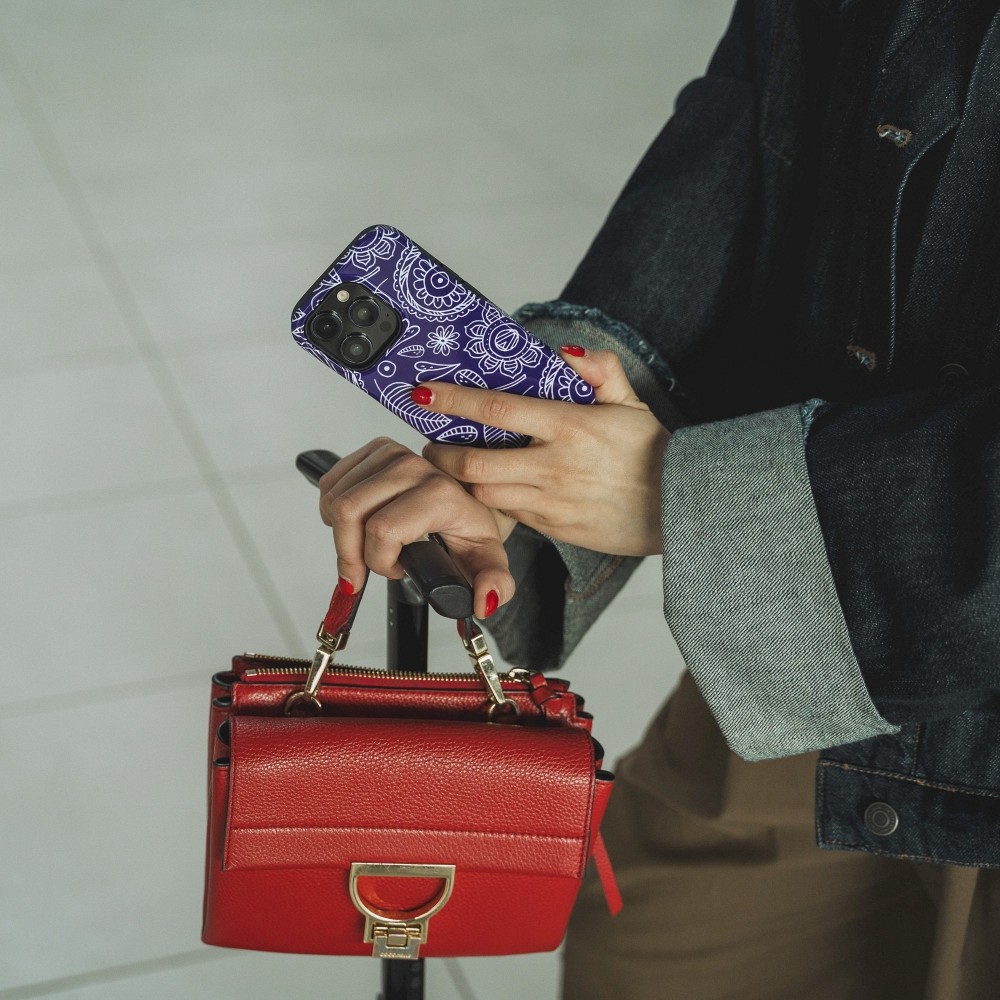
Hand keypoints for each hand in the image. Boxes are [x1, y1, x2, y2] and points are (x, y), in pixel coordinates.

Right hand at [318, 438, 514, 618]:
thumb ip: (494, 584)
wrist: (466, 501)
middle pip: (350, 512)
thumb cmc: (470, 529)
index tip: (394, 571)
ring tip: (364, 546)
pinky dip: (332, 510)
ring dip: (340, 533)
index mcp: (440, 494)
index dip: (378, 561)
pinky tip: (355, 524)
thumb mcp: (487, 560)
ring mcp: (393, 454)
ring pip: (336, 498)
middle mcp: (415, 467)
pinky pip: (331, 482)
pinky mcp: (376, 449)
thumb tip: (485, 600)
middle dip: (349, 553)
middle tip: (362, 571)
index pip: (383, 530)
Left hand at [420, 347, 670, 555]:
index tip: (425, 395)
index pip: (498, 409)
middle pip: (474, 463)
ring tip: (456, 468)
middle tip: (433, 444)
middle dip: (443, 454)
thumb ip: (599, 370)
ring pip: (486, 495)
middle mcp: (554, 466)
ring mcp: (552, 502)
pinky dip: (494, 502)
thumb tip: (566, 353)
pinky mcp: (556, 529)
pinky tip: (494, 489)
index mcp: (570, 427)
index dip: (454, 401)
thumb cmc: (654, 454)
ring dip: (463, 483)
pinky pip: (511, 515)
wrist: (680, 508)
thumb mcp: (631, 402)